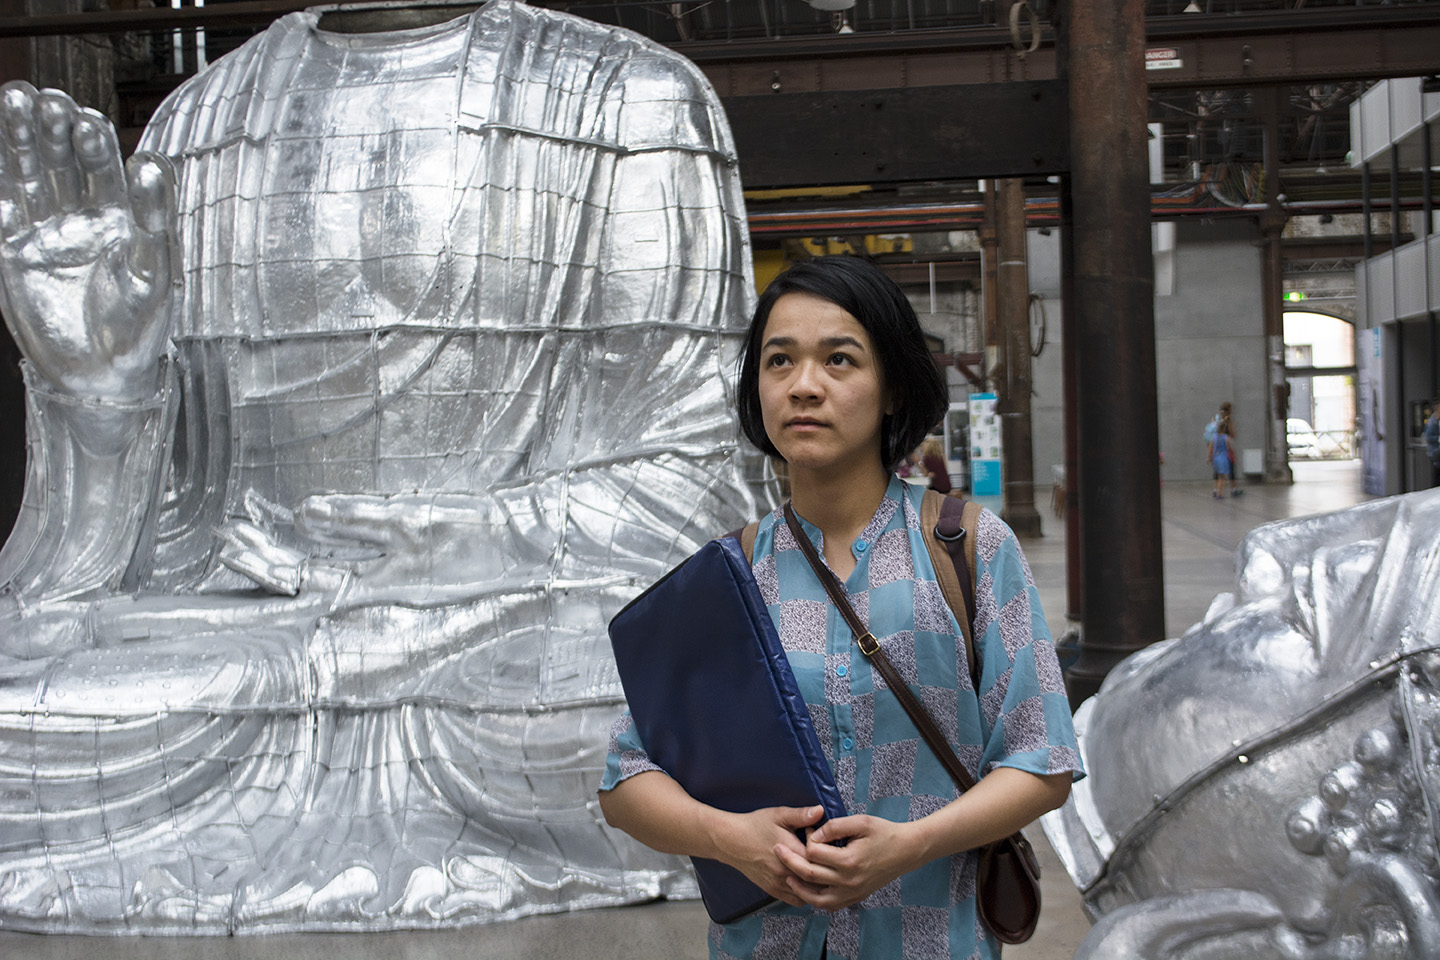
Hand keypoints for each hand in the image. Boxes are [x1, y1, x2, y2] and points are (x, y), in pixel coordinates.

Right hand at [0, 82, 176, 400]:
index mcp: (120, 220)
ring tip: (12, 100)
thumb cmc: (139, 327)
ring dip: (20, 141)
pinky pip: (1, 211)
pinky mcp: (13, 254)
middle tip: (43, 98)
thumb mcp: (153, 273)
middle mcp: (81, 219)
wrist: (102, 376)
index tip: (83, 116)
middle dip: (52, 130)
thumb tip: (153, 162)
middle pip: (62, 163)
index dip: (92, 142)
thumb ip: (153, 218)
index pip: (103, 170)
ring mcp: (45, 234)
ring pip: (29, 177)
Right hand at [714, 805, 825, 907]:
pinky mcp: (773, 890)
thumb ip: (801, 815)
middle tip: (826, 857)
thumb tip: (820, 811)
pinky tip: (806, 880)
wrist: (730, 841)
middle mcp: (786, 872)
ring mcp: (779, 884)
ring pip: (810, 893)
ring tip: (819, 870)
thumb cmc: (754, 826)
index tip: (821, 839)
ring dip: (818, 884)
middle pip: (818, 879)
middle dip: (826, 870)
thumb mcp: (779, 815)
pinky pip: (797, 900)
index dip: (826, 850)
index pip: (821, 859)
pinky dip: (806, 893)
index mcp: (791, 852)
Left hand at [773, 814, 921, 911]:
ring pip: (817, 898)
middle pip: (810, 875)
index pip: (814, 853)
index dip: (806, 838)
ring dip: (799, 888)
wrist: (907, 851)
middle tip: (776, 850)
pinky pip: (830, 905)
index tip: (806, 828)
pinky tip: (808, 889)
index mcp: (849, 860)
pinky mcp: (856, 897)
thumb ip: (835, 826)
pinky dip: (816, 900)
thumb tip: (815, 833)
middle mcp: (849, 881)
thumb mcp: (861, 821)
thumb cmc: (884, 832)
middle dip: (790, 862)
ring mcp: (852, 892)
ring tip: (787, 876)